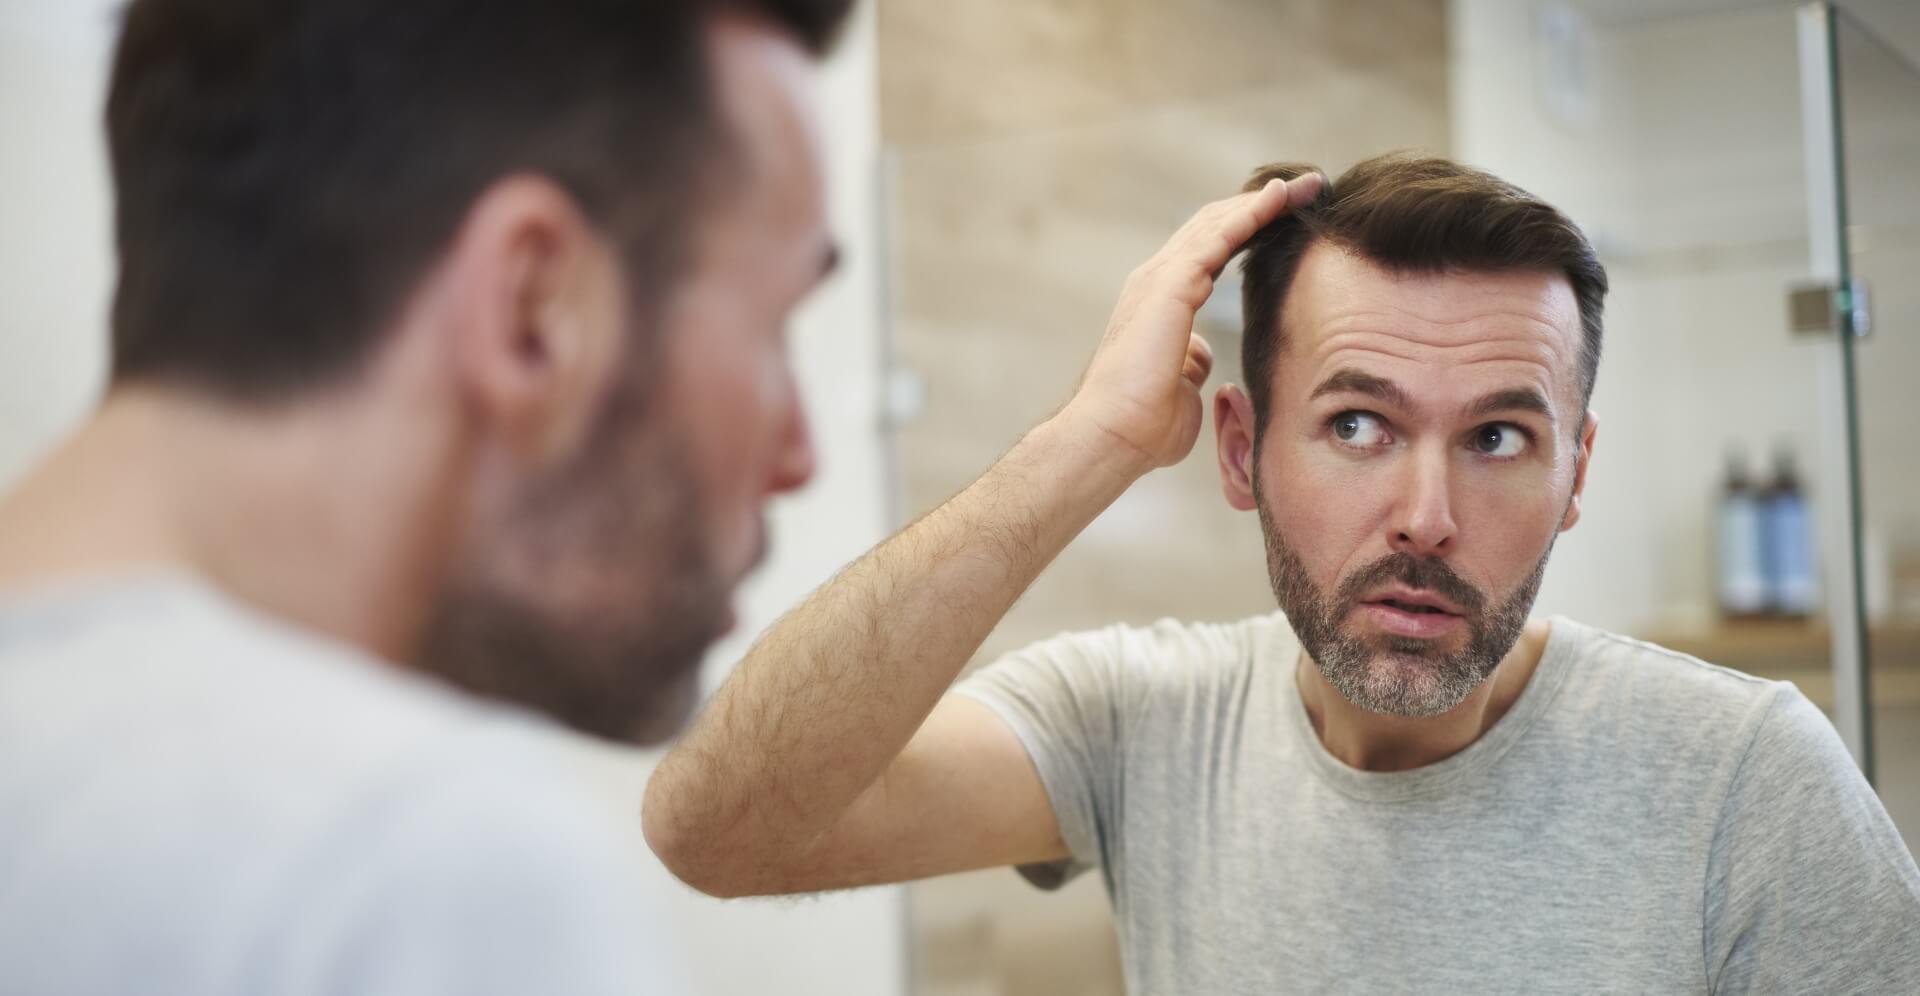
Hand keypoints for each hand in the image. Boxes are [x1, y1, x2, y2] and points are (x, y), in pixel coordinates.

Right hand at [1060, 174, 1323, 473]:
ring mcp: (1159, 279)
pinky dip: (1250, 213)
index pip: (1209, 252)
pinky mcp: (1169, 285)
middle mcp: (1156, 281)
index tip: (1289, 220)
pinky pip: (1218, 237)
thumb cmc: (1143, 425)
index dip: (1247, 231)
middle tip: (1307, 190)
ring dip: (1263, 201)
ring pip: (1217, 223)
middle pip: (1214, 228)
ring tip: (1304, 185)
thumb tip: (1201, 355)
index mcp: (1160, 303)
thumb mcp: (1180, 386)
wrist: (1113, 436)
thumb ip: (1191, 362)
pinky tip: (1280, 198)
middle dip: (1261, 206)